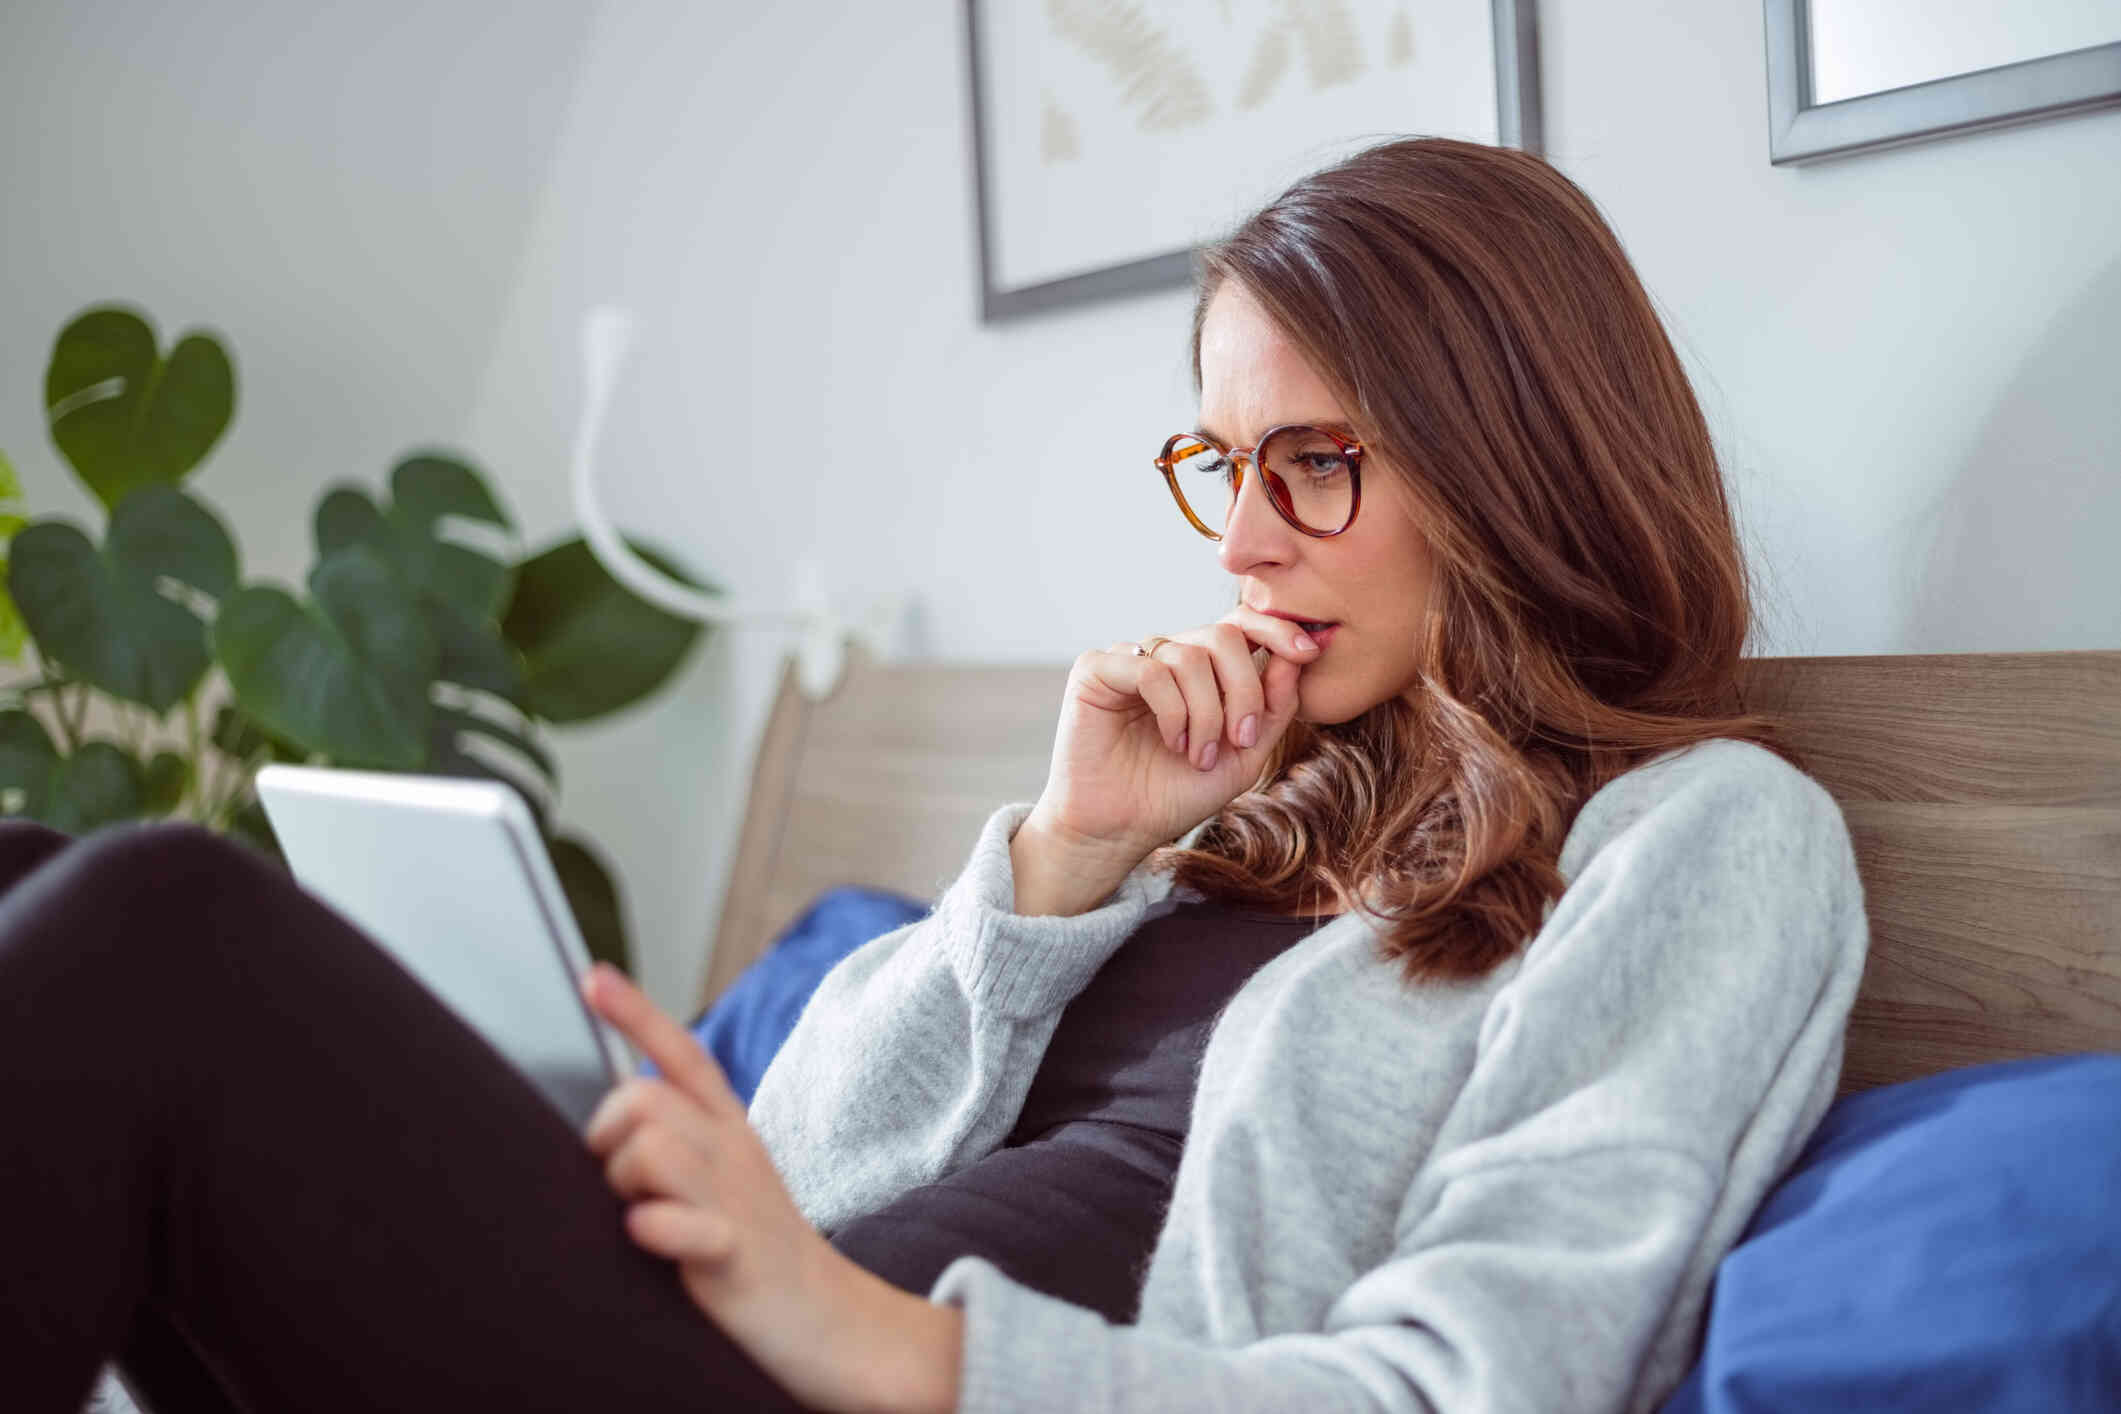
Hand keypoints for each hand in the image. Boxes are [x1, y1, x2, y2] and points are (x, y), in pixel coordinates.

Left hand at [581, 963, 954, 1411]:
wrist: (831, 1322)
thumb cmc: (759, 1251)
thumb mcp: (724, 1183)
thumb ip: (676, 1148)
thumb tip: (610, 1133)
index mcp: (729, 1132)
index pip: (685, 1055)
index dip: (636, 1013)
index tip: (591, 976)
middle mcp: (732, 1153)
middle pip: (645, 1096)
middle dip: (607, 1131)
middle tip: (616, 1181)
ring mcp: (735, 1201)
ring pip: (652, 1147)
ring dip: (623, 1183)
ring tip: (641, 1219)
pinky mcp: (736, 1254)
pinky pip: (685, 1224)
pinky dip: (656, 1226)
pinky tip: (648, 1235)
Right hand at [1027, 602, 1317, 861]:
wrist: (1120, 830)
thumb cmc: (1176, 794)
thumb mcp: (1245, 755)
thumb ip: (1274, 706)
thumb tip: (1297, 656)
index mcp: (1202, 670)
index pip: (1241, 624)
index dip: (1276, 629)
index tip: (1307, 653)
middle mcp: (1167, 655)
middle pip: (1223, 635)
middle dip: (1244, 689)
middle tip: (1241, 740)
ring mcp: (1131, 658)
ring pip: (1190, 656)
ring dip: (1206, 713)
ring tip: (1198, 756)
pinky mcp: (1097, 669)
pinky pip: (1151, 670)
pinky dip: (1172, 711)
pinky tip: (1172, 742)